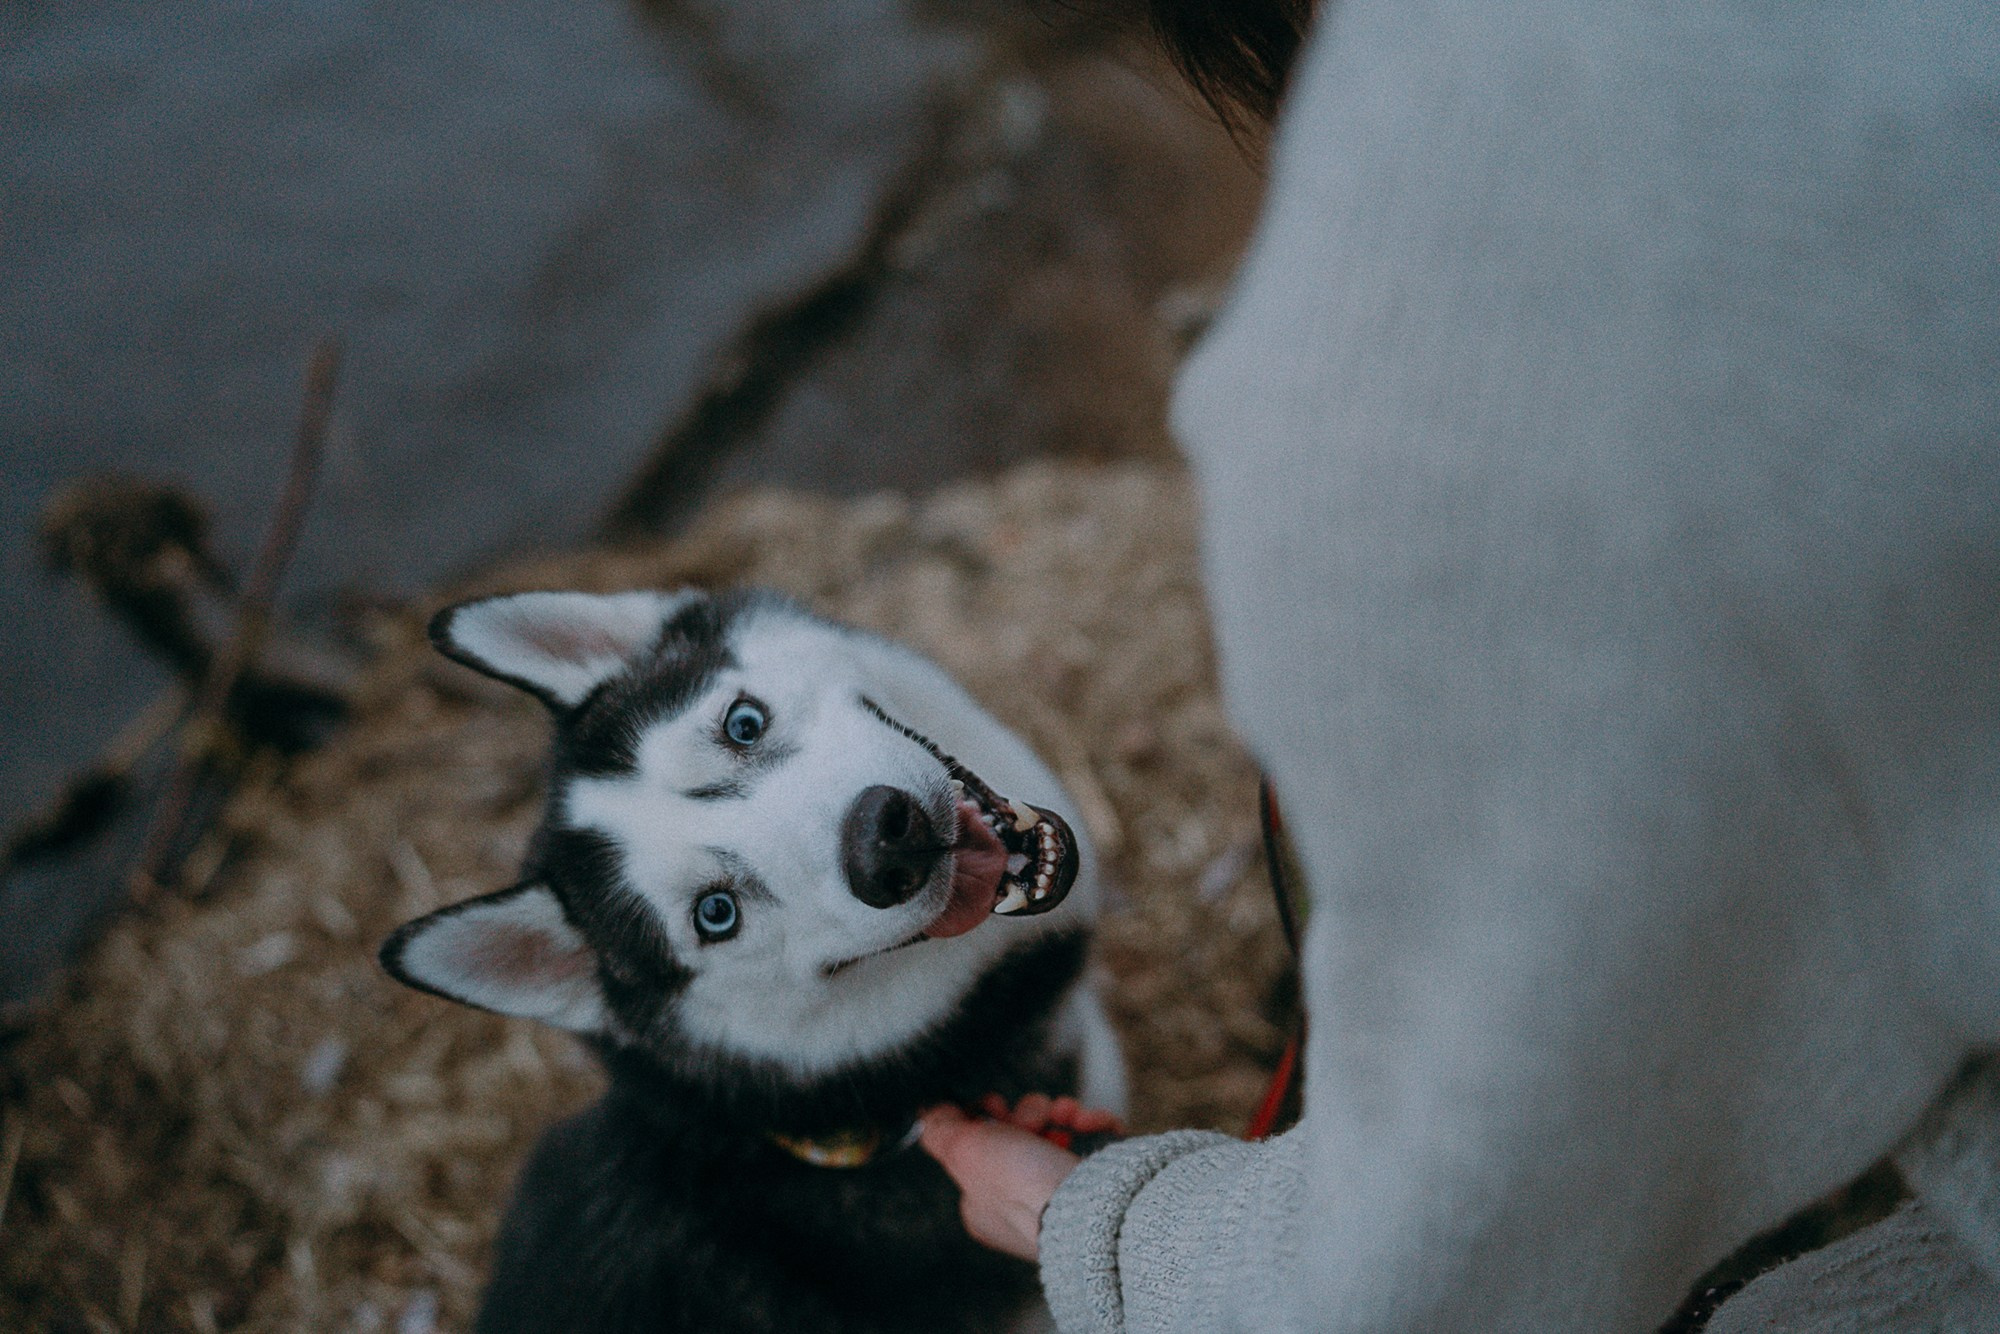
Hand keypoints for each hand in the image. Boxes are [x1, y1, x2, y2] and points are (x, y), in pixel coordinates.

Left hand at [919, 1095, 1125, 1261]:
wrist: (1090, 1209)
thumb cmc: (1023, 1188)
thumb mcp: (963, 1151)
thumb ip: (939, 1130)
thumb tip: (927, 1115)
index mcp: (983, 1203)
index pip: (977, 1149)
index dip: (986, 1119)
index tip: (994, 1106)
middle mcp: (1018, 1202)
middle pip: (1017, 1135)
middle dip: (1029, 1113)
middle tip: (1033, 1119)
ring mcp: (1057, 1193)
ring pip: (1054, 1131)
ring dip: (1061, 1112)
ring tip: (1067, 1115)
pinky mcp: (1093, 1183)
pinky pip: (1091, 1138)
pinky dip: (1092, 1123)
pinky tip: (1092, 1122)